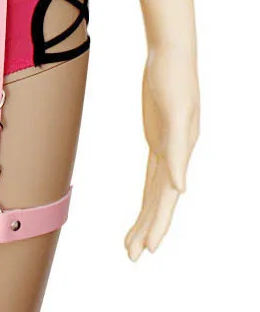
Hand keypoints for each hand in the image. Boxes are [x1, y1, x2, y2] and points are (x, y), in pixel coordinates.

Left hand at [124, 45, 199, 259]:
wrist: (170, 55)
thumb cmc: (173, 79)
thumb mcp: (175, 113)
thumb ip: (179, 151)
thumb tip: (180, 189)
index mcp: (178, 154)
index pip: (166, 197)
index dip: (158, 223)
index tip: (148, 248)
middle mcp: (175, 154)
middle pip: (160, 200)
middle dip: (148, 228)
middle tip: (132, 256)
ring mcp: (168, 146)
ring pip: (156, 190)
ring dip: (146, 215)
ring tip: (131, 242)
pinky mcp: (159, 137)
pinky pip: (154, 173)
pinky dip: (150, 192)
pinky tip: (148, 204)